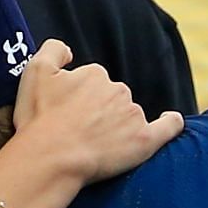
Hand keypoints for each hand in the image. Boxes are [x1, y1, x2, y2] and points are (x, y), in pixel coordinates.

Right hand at [12, 39, 184, 182]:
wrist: (51, 158)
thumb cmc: (40, 119)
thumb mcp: (35, 71)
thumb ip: (54, 50)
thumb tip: (69, 50)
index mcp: (94, 74)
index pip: (92, 83)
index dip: (78, 100)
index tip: (67, 116)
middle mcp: (118, 90)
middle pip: (112, 99)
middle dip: (98, 113)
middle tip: (77, 135)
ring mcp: (133, 115)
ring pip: (129, 116)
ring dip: (117, 126)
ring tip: (93, 147)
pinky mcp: (144, 140)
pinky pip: (168, 127)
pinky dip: (171, 123)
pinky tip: (172, 121)